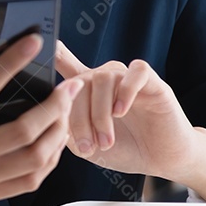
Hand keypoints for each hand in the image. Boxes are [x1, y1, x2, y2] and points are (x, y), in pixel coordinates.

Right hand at [0, 33, 83, 205]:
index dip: (12, 62)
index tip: (35, 43)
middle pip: (22, 131)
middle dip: (53, 106)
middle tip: (67, 86)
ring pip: (32, 159)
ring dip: (56, 134)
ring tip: (65, 113)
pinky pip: (27, 182)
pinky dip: (47, 162)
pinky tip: (53, 143)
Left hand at [54, 41, 197, 180]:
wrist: (161, 159)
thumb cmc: (124, 149)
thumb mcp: (87, 144)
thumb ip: (67, 128)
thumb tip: (52, 114)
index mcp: (87, 89)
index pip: (66, 64)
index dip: (54, 52)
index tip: (44, 45)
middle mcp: (105, 78)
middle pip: (80, 81)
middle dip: (78, 117)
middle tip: (88, 146)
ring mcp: (127, 78)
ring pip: (103, 79)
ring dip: (100, 114)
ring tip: (106, 141)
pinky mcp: (152, 82)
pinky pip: (136, 72)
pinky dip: (125, 92)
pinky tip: (121, 112)